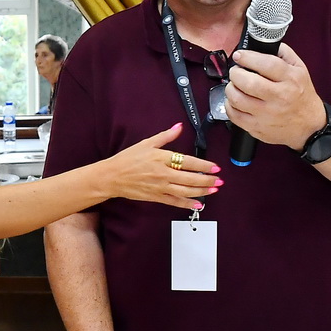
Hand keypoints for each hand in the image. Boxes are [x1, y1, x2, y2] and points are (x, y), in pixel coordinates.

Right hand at [103, 123, 221, 209]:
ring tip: (213, 190)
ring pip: (185, 191)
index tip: (215, 167)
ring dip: (201, 191)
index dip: (204, 165)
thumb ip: (165, 136)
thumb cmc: (127, 159)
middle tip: (219, 180)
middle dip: (207, 180)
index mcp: (161, 158)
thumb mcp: (146, 143)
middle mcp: (163, 174)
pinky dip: (187, 204)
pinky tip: (197, 204)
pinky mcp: (156, 197)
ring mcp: (160, 187)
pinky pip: (174, 202)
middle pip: (190, 179)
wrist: (112, 176)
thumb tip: (179, 126)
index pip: (188, 162)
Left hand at [226, 43, 324, 149]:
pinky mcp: (257, 128)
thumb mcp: (300, 69)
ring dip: (231, 88)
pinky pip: (234, 115)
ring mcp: (267, 114)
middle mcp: (280, 97)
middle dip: (236, 73)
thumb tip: (263, 43)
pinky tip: (235, 100)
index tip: (239, 56)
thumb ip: (283, 53)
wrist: (309, 126)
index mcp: (291, 79)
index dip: (248, 57)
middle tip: (236, 71)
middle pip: (248, 82)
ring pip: (237, 99)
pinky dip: (229, 105)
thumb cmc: (301, 95)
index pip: (266, 64)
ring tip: (235, 85)